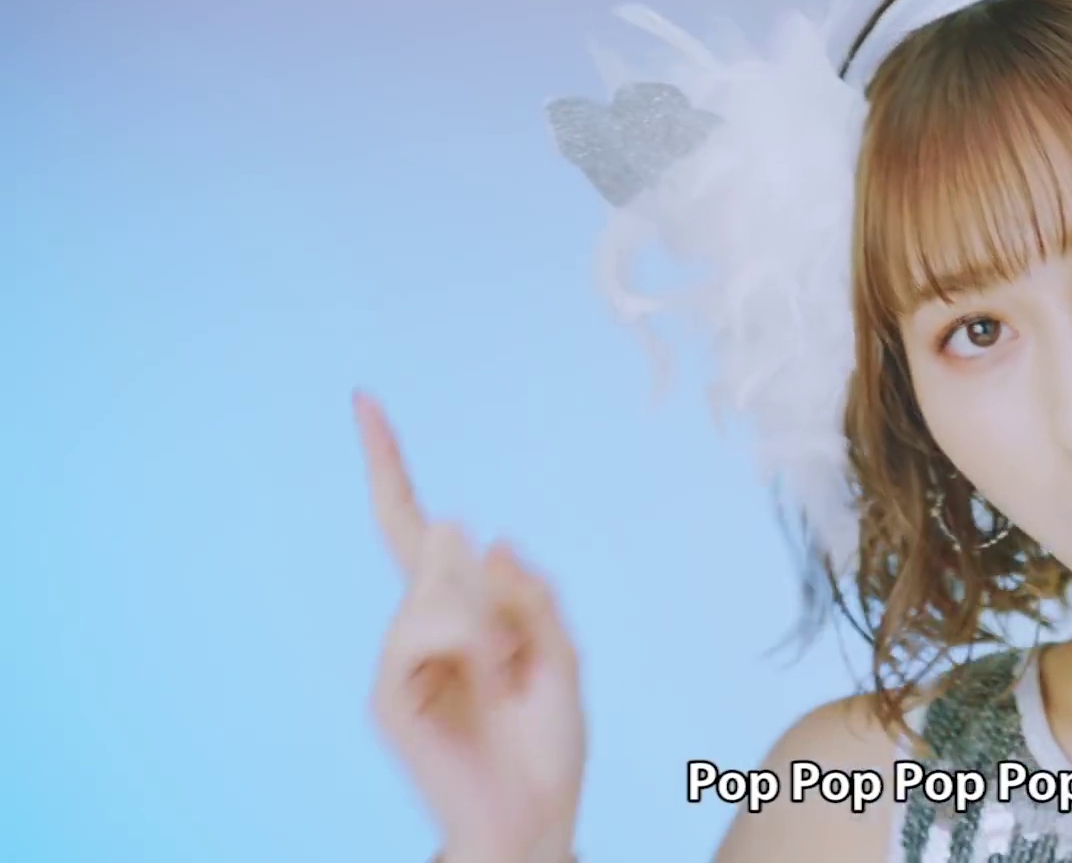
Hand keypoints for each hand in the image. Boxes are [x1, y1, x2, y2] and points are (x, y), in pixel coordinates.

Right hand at [357, 391, 585, 862]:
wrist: (533, 815)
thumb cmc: (547, 742)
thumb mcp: (563, 652)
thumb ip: (531, 593)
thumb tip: (486, 538)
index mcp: (457, 608)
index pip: (412, 523)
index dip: (388, 463)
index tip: (363, 400)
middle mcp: (417, 624)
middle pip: (438, 549)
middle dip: (494, 591)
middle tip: (516, 656)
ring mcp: (398, 659)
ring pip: (436, 589)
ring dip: (488, 626)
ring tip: (504, 677)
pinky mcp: (387, 694)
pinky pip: (422, 632)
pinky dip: (469, 646)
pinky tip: (487, 679)